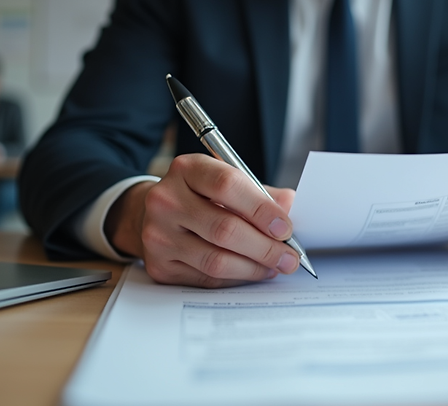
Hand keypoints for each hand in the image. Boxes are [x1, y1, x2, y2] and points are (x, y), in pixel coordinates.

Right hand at [104, 154, 300, 287]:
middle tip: (289, 257)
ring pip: (216, 259)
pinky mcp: (159, 264)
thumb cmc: (201, 196)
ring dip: (253, 267)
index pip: (227, 185)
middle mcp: (166, 199)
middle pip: (224, 228)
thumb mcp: (228, 181)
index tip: (285, 228)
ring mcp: (158, 234)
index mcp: (187, 169)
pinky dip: (235, 278)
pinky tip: (251, 271)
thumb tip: (290, 208)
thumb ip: (260, 193)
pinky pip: (206, 278)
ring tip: (275, 266)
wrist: (157, 214)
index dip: (261, 209)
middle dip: (265, 247)